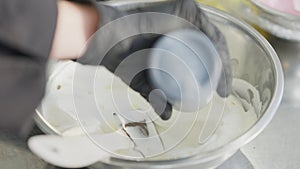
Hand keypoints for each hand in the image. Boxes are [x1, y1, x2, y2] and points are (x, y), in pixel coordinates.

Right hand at [77, 0, 231, 119]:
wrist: (110, 41)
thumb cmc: (123, 58)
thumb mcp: (144, 82)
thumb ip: (156, 96)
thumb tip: (167, 115)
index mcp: (176, 43)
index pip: (203, 58)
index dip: (214, 76)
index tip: (219, 94)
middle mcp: (183, 29)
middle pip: (211, 50)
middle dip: (222, 72)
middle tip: (223, 91)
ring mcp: (186, 19)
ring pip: (213, 41)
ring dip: (222, 62)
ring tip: (222, 83)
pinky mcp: (186, 9)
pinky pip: (208, 30)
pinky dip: (216, 47)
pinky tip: (218, 64)